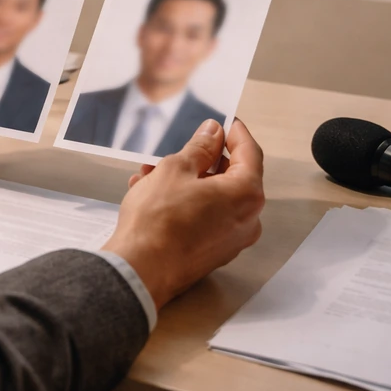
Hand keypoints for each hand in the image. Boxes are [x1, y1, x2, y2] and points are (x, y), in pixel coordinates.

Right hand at [102, 118, 264, 310]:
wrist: (140, 269)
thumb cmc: (159, 221)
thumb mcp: (176, 169)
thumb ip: (200, 148)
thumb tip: (212, 133)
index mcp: (246, 195)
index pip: (250, 153)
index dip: (235, 133)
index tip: (225, 121)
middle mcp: (246, 220)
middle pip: (232, 177)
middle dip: (203, 160)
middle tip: (183, 147)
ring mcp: (230, 240)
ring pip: (213, 198)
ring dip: (187, 181)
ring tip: (152, 172)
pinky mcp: (211, 253)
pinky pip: (204, 218)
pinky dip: (185, 203)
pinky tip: (152, 194)